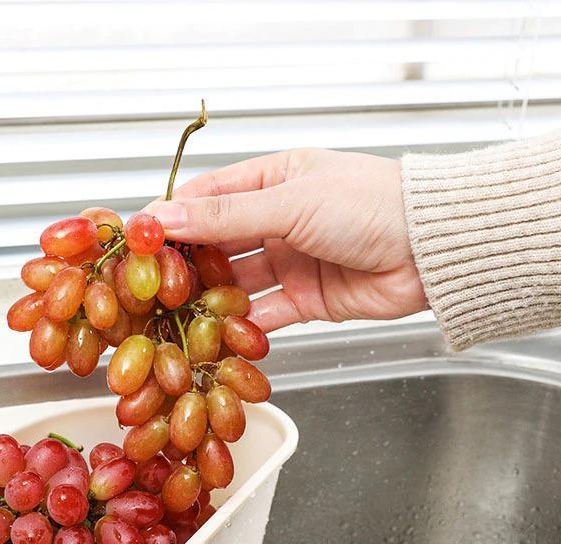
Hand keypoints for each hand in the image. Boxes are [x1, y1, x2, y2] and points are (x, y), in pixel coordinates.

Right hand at [145, 149, 426, 331]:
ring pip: (237, 282)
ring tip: (176, 315)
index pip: (207, 197)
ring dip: (210, 298)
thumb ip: (224, 216)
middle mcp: (279, 220)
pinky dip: (244, 326)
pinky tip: (219, 336)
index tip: (135, 238)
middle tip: (148, 285)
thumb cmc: (370, 205)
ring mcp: (292, 261)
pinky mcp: (307, 300)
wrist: (433, 250)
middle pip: (218, 244)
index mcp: (273, 181)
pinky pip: (266, 315)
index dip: (170, 216)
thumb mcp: (289, 203)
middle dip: (185, 264)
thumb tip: (163, 215)